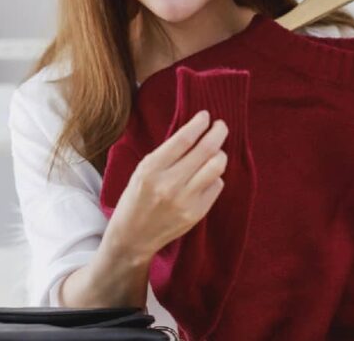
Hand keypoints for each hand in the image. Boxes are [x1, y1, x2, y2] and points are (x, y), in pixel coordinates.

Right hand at [102, 110, 227, 263]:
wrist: (132, 237)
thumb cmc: (136, 198)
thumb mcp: (142, 170)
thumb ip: (167, 154)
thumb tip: (194, 132)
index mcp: (151, 169)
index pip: (184, 139)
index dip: (199, 124)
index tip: (206, 116)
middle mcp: (169, 184)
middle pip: (206, 150)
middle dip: (218, 132)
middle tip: (221, 126)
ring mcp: (185, 200)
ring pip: (216, 166)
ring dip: (220, 153)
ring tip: (216, 150)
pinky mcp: (196, 214)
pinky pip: (216, 185)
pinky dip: (214, 176)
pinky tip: (206, 176)